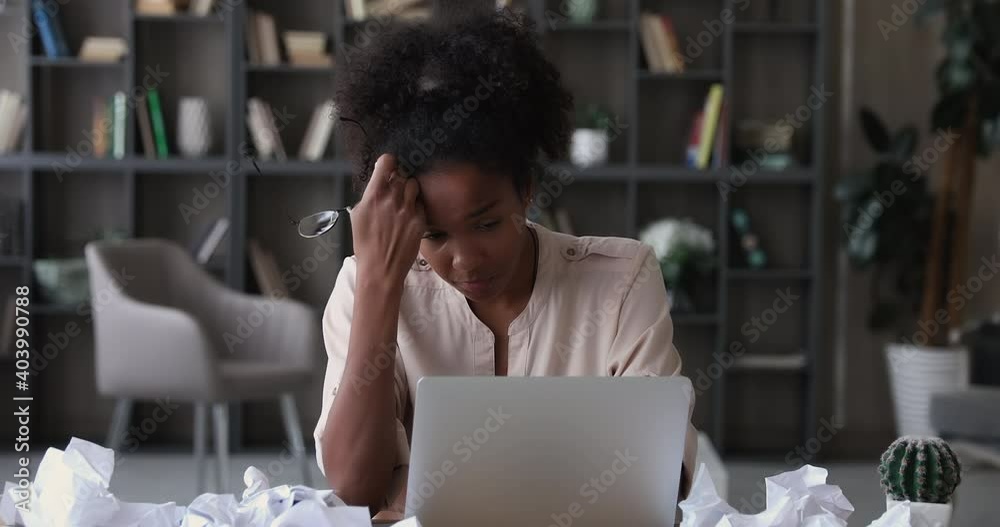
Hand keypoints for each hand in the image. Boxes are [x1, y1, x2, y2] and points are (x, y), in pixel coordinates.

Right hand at [350, 154, 424, 285]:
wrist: (381, 269)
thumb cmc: (366, 245)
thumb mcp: (358, 216)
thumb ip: (368, 196)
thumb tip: (377, 184)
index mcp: (374, 196)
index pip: (387, 162)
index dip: (388, 163)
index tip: (388, 167)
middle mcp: (392, 199)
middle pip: (401, 174)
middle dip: (398, 179)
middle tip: (394, 190)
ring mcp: (408, 210)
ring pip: (413, 185)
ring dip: (409, 190)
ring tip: (403, 202)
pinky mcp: (419, 220)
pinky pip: (420, 204)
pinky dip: (415, 207)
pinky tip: (408, 217)